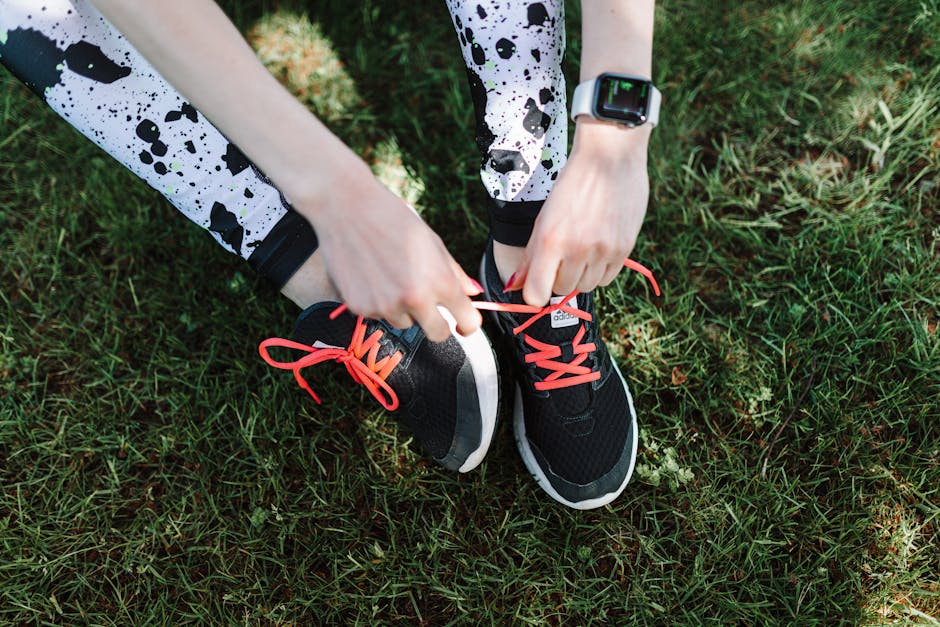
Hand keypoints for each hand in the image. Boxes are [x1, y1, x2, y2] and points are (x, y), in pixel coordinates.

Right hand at [302, 161, 481, 341]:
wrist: (346, 207)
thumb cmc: (393, 219)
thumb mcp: (432, 242)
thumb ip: (454, 272)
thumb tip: (473, 293)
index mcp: (440, 281)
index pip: (468, 322)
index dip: (468, 324)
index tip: (463, 322)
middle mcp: (415, 299)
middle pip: (438, 334)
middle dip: (438, 324)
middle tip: (428, 305)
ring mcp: (385, 307)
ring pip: (405, 322)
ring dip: (403, 309)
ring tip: (390, 275)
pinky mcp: (360, 309)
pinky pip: (378, 315)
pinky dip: (377, 302)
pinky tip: (369, 275)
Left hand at [514, 120, 650, 305]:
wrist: (610, 157)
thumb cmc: (572, 185)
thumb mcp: (544, 218)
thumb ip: (530, 255)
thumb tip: (514, 286)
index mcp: (551, 240)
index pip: (536, 294)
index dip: (534, 293)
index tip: (537, 283)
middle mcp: (577, 249)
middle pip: (561, 290)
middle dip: (557, 277)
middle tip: (562, 253)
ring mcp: (603, 250)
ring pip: (585, 286)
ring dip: (580, 274)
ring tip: (581, 247)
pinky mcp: (624, 249)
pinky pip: (607, 279)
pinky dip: (599, 270)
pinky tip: (598, 247)